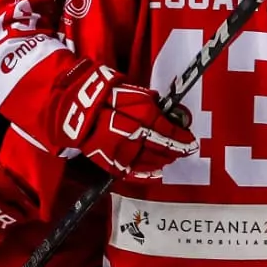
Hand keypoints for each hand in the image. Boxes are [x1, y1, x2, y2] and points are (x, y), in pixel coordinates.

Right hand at [49, 58, 197, 179]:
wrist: (75, 109)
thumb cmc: (106, 96)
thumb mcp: (134, 93)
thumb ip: (153, 105)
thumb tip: (169, 114)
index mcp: (142, 116)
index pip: (169, 132)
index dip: (182, 138)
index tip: (191, 141)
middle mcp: (135, 135)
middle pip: (162, 148)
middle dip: (175, 150)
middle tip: (184, 150)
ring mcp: (122, 151)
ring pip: (151, 161)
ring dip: (164, 160)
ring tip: (170, 158)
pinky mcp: (111, 162)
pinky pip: (133, 171)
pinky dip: (147, 173)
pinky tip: (156, 172)